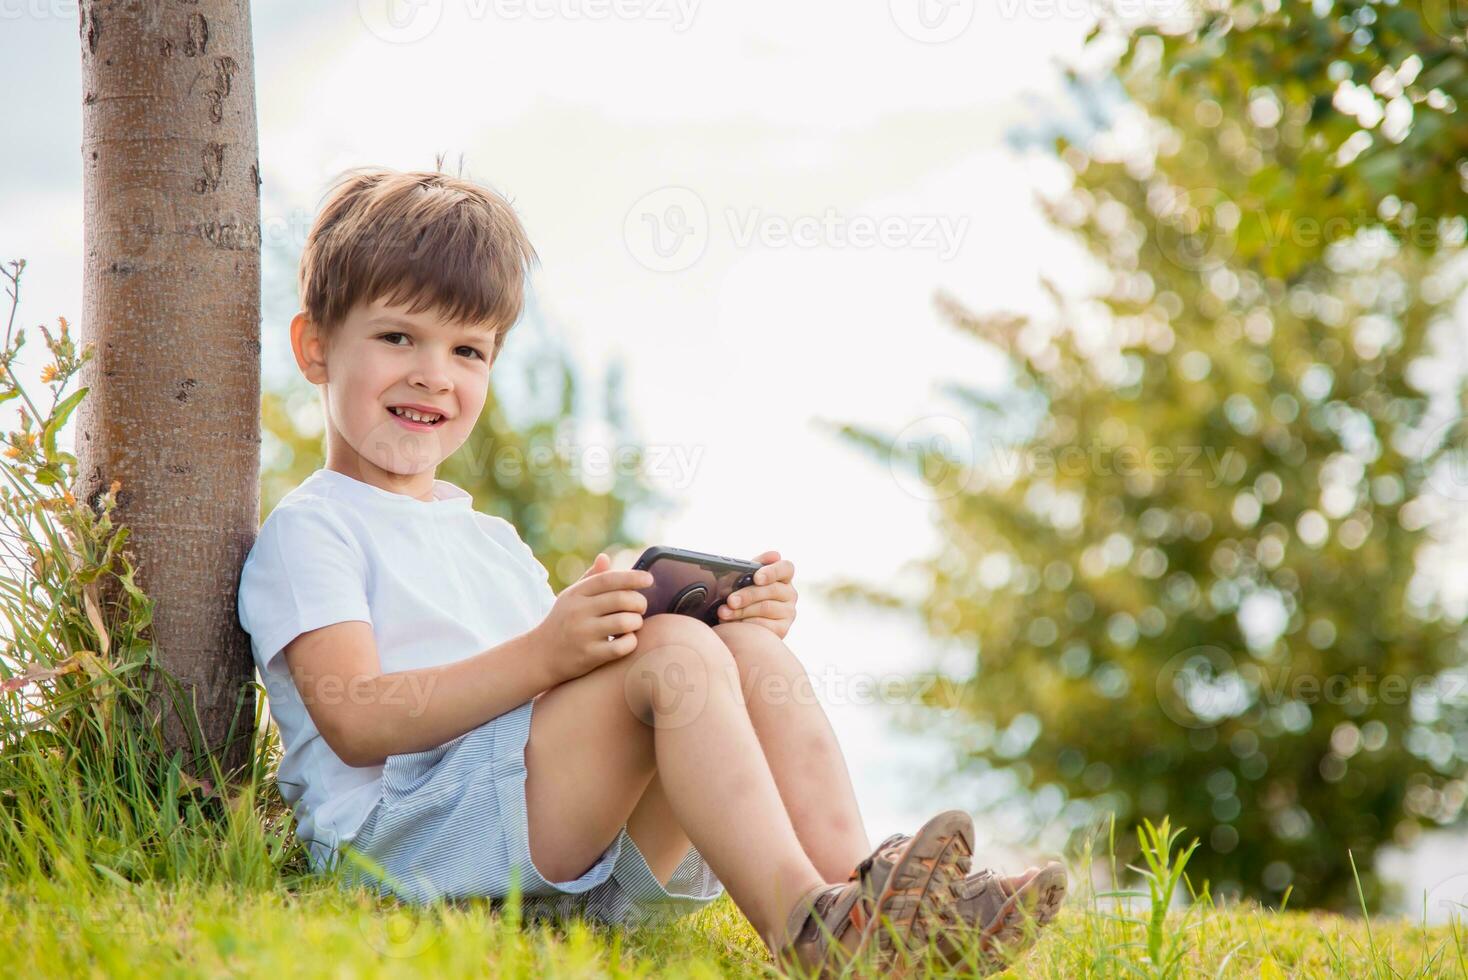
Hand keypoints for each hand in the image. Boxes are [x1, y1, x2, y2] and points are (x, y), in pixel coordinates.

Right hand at [533, 553, 652, 685]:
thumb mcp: (570, 597)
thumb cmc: (562, 622)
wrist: (540, 656)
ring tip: (633, 623)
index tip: (649, 579)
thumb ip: (590, 578)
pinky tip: (627, 640)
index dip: (632, 577)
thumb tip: (605, 557)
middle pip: (622, 599)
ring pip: (625, 622)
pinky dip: (631, 642)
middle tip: (640, 607)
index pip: (608, 579)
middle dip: (639, 602)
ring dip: (636, 622)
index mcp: (576, 593)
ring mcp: (583, 634)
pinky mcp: (589, 655)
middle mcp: (578, 611)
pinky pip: (622, 646)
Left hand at [715, 550, 795, 639]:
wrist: (737, 620)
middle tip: (730, 600)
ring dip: (742, 611)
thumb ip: (753, 565)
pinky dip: (746, 624)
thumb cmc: (741, 593)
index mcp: (782, 576)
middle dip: (748, 595)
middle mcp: (789, 593)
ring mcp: (788, 612)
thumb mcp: (742, 578)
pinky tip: (734, 623)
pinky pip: (765, 626)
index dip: (772, 571)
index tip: (756, 578)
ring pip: (766, 608)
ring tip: (724, 612)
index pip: (786, 568)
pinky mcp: (783, 628)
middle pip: (772, 590)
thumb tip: (774, 555)